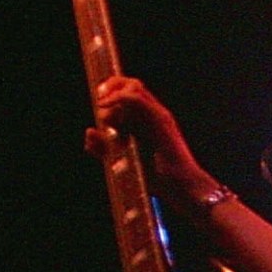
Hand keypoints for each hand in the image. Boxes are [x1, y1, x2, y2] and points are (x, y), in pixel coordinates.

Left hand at [88, 76, 214, 199]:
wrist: (183, 188)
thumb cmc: (159, 180)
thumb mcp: (121, 161)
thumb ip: (104, 148)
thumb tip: (89, 131)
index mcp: (149, 122)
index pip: (131, 92)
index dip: (112, 91)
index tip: (100, 103)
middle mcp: (155, 114)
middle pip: (132, 83)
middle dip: (111, 87)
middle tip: (100, 101)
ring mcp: (159, 116)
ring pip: (133, 87)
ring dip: (114, 97)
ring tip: (107, 117)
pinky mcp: (160, 120)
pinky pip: (135, 98)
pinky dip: (117, 99)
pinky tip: (106, 109)